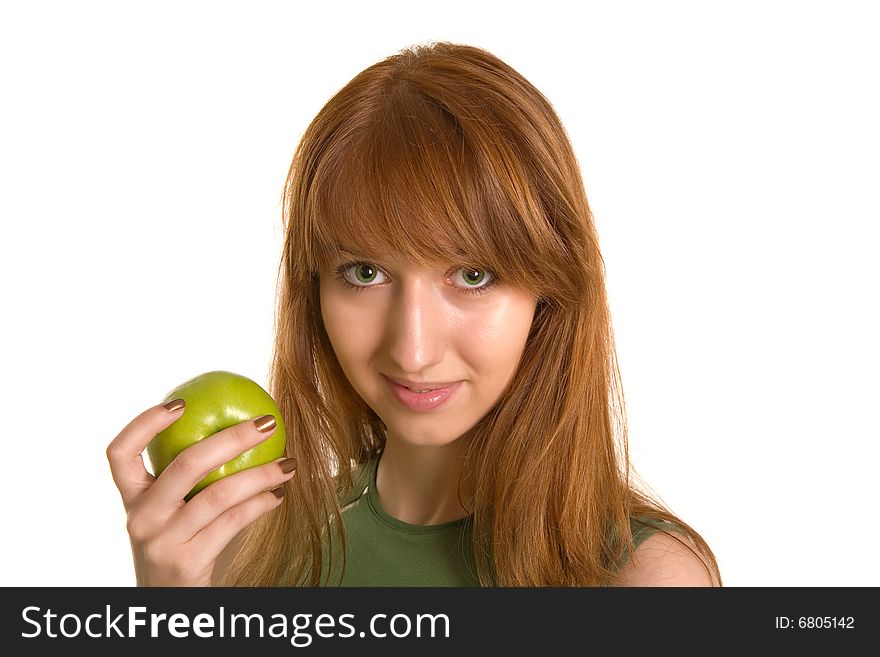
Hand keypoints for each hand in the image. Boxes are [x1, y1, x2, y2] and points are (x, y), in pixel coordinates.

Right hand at [106, 401, 295, 585]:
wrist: (171, 606)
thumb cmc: (180, 548)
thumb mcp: (171, 516)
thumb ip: (187, 482)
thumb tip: (241, 428)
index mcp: (132, 500)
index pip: (119, 454)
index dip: (144, 424)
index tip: (180, 403)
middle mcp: (140, 519)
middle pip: (184, 465)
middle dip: (231, 438)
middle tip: (267, 423)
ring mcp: (161, 541)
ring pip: (218, 494)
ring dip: (260, 474)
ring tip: (289, 464)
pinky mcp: (187, 562)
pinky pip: (232, 522)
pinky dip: (260, 504)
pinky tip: (278, 496)